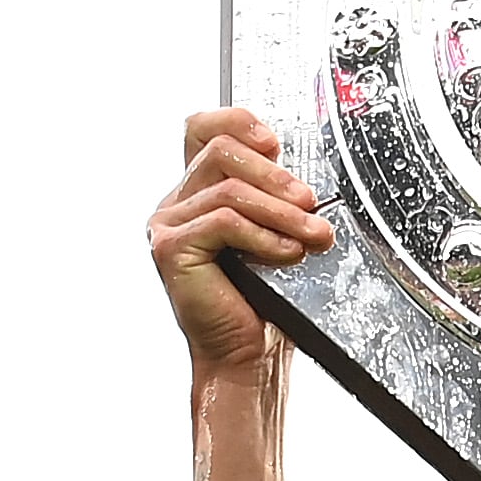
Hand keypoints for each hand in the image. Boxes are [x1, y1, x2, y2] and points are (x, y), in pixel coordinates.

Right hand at [152, 107, 325, 379]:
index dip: (239, 123)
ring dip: (281, 211)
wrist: (248, 358)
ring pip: (228, 189)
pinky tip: (287, 253)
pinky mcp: (171, 248)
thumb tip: (302, 178)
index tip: (276, 144)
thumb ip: (274, 199)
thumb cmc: (264, 305)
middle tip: (311, 204)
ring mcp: (168, 224)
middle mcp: (176, 204)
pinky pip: (224, 221)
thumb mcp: (275, 236)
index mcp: (198, 193)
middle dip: (276, 175)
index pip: (204, 130)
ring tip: (313, 236)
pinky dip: (264, 236)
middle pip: (221, 151)